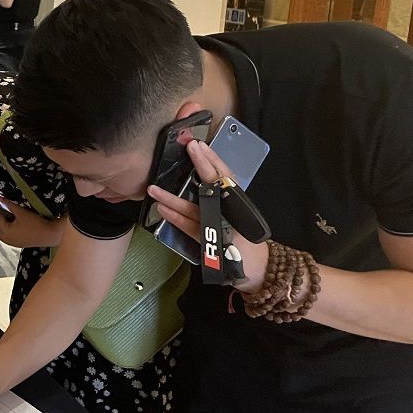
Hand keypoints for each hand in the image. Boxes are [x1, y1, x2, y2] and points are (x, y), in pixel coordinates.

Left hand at [0, 199, 56, 248]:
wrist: (50, 235)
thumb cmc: (35, 224)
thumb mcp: (21, 212)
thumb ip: (8, 205)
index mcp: (4, 232)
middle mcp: (6, 240)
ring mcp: (12, 243)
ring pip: (2, 231)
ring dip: (3, 223)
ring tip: (6, 213)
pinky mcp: (18, 243)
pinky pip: (8, 234)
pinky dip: (8, 228)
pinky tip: (13, 221)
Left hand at [147, 139, 268, 291]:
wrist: (258, 268)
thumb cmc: (243, 237)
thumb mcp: (234, 213)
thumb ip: (219, 198)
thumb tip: (201, 177)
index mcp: (235, 200)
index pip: (225, 175)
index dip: (213, 159)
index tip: (200, 144)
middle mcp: (229, 210)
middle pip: (215, 184)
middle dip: (203, 165)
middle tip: (190, 147)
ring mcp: (220, 225)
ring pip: (194, 208)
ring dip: (172, 197)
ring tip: (154, 188)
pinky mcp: (211, 242)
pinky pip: (190, 228)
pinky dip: (175, 218)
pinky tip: (162, 210)